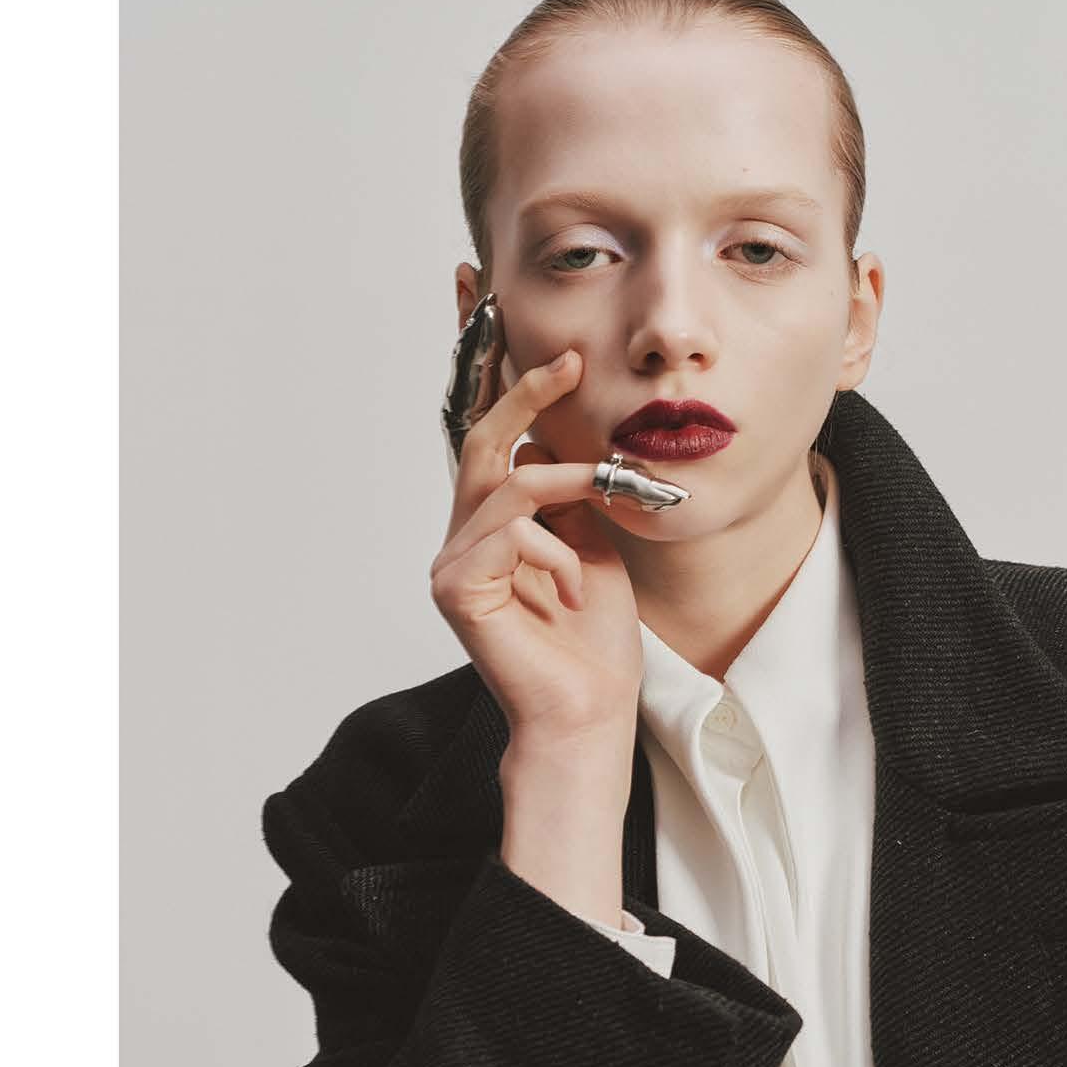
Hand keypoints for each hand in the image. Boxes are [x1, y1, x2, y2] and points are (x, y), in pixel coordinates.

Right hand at [430, 345, 643, 748]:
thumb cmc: (594, 643)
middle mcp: (463, 543)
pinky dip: (558, 555)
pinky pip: (512, 532)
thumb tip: (558, 442)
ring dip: (573, 486)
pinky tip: (578, 593)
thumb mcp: (592, 546)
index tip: (558, 354)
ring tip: (613, 505)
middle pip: (485, 445)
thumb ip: (569, 497)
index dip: (515, 396)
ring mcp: (453, 565)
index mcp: (493, 531)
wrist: (589, 711)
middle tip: (570, 363)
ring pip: (509, 485)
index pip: (495, 447)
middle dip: (526, 396)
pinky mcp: (456, 589)